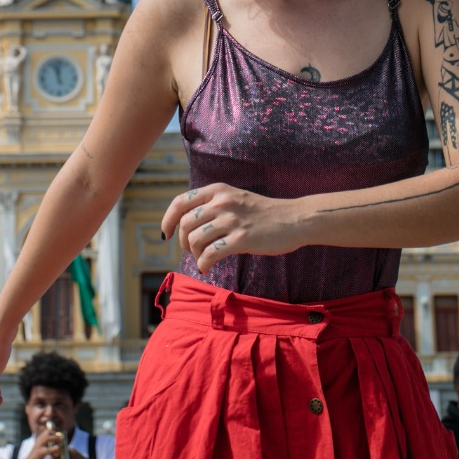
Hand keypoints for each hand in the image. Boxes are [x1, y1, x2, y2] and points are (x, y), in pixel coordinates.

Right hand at [17, 420, 63, 458]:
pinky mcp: (39, 453)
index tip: (59, 435)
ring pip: (47, 439)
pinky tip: (57, 448)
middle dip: (55, 434)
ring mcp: (38, 446)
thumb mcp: (42, 450)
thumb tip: (58, 447)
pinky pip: (47, 450)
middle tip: (61, 438)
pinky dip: (53, 449)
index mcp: (39, 440)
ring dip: (54, 438)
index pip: (46, 432)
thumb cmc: (36, 457)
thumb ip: (49, 448)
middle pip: (47, 433)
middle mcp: (39, 441)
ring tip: (61, 440)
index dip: (53, 432)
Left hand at [159, 183, 305, 271]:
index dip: (167, 219)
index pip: (180, 202)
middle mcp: (222, 202)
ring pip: (195, 239)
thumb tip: (185, 222)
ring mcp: (232, 220)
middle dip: (182, 241)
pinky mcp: (242, 238)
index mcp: (218, 190)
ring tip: (202, 258)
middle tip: (192, 250)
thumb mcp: (234, 198)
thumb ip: (212, 204)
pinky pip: (210, 254)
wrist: (293, 219)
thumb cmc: (262, 213)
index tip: (165, 234)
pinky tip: (206, 268)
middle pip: (185, 224)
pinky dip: (203, 264)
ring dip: (194, 254)